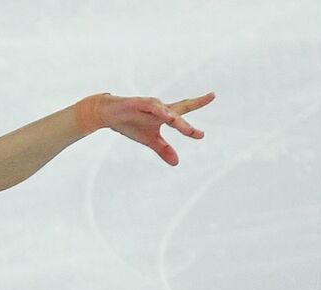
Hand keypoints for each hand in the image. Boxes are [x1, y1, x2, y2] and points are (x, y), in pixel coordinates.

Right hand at [99, 92, 214, 165]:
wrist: (108, 115)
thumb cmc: (130, 124)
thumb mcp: (148, 140)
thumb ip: (163, 149)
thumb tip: (177, 163)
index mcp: (165, 116)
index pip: (183, 116)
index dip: (193, 127)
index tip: (202, 135)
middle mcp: (161, 109)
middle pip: (181, 107)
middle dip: (197, 103)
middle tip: (212, 96)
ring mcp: (150, 105)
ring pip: (168, 111)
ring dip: (178, 120)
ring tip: (187, 130)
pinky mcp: (139, 103)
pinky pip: (152, 107)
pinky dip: (161, 111)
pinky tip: (168, 116)